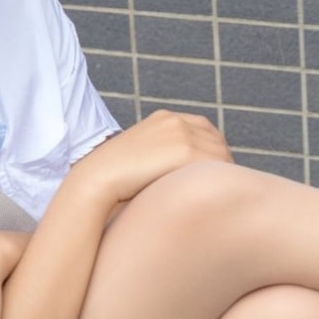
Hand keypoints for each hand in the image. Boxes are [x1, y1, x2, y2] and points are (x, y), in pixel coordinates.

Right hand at [72, 109, 231, 202]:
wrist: (96, 180)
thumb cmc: (114, 180)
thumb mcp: (141, 158)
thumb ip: (161, 157)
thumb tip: (180, 176)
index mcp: (164, 119)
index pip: (206, 131)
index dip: (214, 153)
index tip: (216, 176)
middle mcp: (175, 120)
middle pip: (217, 142)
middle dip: (222, 166)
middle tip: (222, 192)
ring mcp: (181, 133)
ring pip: (220, 155)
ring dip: (223, 177)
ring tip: (219, 199)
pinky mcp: (184, 150)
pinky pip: (215, 167)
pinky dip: (219, 183)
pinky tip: (214, 200)